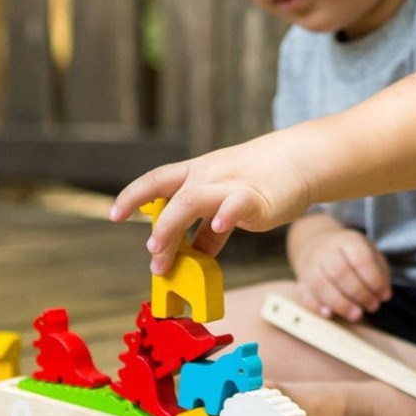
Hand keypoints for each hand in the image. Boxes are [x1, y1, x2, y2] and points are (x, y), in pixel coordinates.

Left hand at [109, 133, 313, 273]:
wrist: (300, 159)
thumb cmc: (262, 181)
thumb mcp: (226, 199)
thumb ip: (209, 230)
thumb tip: (193, 256)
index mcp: (197, 173)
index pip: (156, 180)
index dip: (133, 196)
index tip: (115, 215)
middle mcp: (208, 175)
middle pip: (169, 194)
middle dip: (155, 227)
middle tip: (151, 256)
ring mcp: (230, 184)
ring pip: (191, 200)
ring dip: (171, 228)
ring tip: (163, 256)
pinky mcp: (255, 197)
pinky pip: (235, 204)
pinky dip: (224, 216)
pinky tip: (219, 226)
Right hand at [290, 219, 391, 321]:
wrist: (319, 245)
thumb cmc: (352, 255)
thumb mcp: (371, 254)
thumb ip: (380, 273)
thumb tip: (382, 294)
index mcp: (348, 241)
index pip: (360, 259)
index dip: (374, 280)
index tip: (385, 296)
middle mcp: (326, 250)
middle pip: (339, 271)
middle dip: (358, 293)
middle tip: (373, 306)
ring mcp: (310, 265)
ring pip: (320, 284)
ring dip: (340, 304)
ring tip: (356, 315)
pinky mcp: (301, 281)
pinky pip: (304, 294)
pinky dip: (316, 306)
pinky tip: (329, 314)